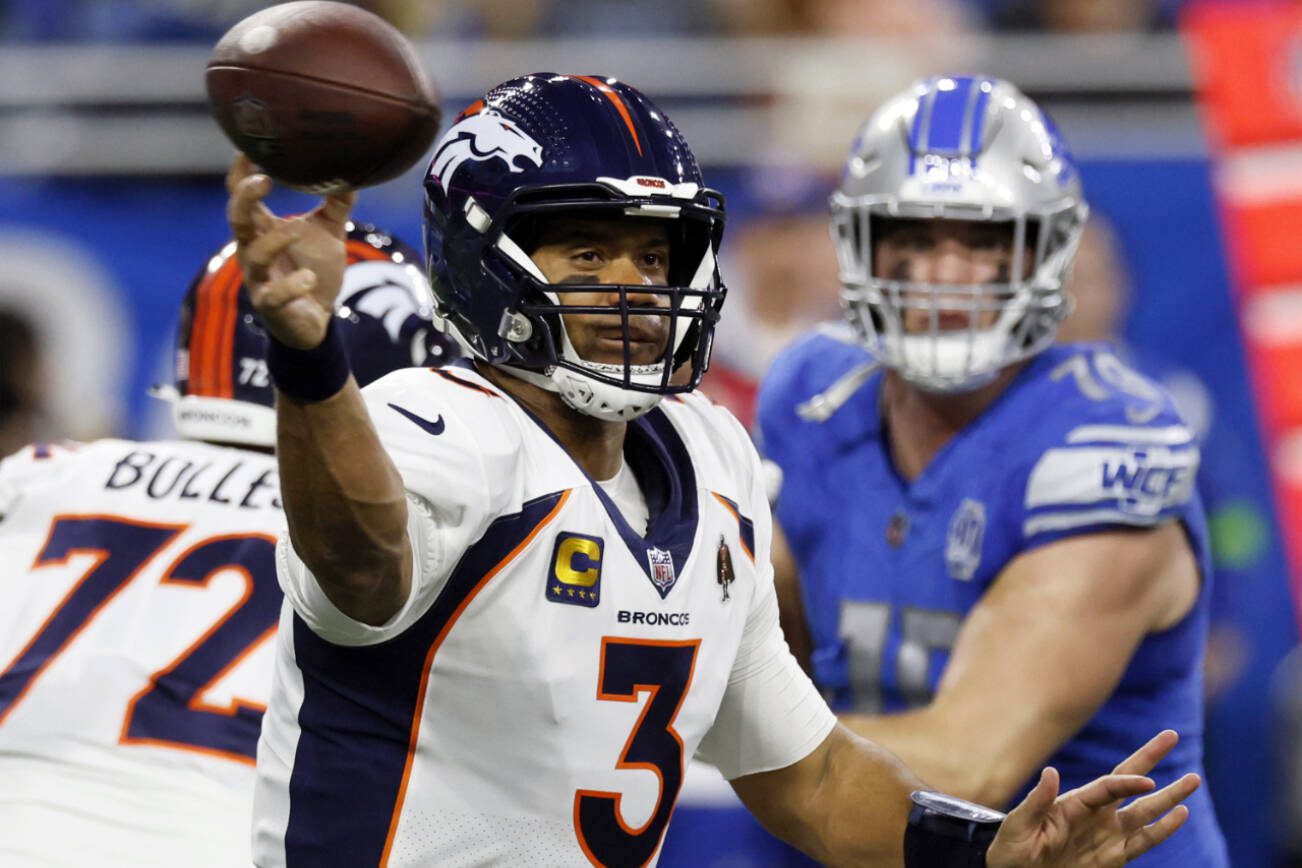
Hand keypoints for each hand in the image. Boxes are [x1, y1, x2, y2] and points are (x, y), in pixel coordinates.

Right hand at [225, 154, 355, 348]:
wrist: (316, 319)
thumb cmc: (313, 269)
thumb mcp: (329, 233)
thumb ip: (336, 205)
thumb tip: (352, 171)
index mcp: (263, 228)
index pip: (242, 195)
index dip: (242, 173)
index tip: (249, 148)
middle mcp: (253, 249)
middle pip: (236, 219)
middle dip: (244, 198)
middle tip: (262, 179)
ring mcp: (259, 278)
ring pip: (253, 255)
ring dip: (275, 241)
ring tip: (299, 228)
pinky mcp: (272, 306)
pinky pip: (274, 296)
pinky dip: (291, 286)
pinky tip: (309, 279)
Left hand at [985, 730, 1198, 866]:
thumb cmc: (1013, 847)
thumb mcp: (1019, 824)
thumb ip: (1038, 800)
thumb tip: (1051, 772)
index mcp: (1074, 802)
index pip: (1108, 786)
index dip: (1128, 782)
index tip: (1148, 780)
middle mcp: (1095, 813)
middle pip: (1129, 781)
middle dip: (1150, 758)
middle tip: (1172, 735)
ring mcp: (1107, 834)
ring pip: (1145, 811)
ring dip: (1169, 797)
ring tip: (1194, 779)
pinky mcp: (1114, 857)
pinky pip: (1145, 842)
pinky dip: (1164, 830)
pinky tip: (1181, 815)